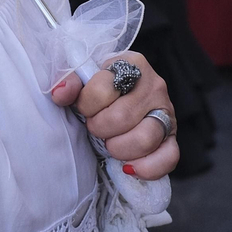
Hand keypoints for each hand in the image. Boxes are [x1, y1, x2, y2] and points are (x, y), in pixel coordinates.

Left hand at [50, 51, 178, 179]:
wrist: (123, 96)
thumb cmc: (101, 88)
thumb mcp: (86, 79)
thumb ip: (71, 83)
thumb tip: (59, 93)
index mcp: (131, 63)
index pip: (103, 88)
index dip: (86, 104)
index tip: (84, 107)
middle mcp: (154, 85)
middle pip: (122, 117)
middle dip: (100, 128)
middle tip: (95, 127)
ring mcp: (166, 111)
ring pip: (145, 139)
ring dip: (119, 148)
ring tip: (110, 143)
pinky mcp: (172, 136)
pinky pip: (169, 157)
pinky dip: (147, 167)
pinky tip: (129, 167)